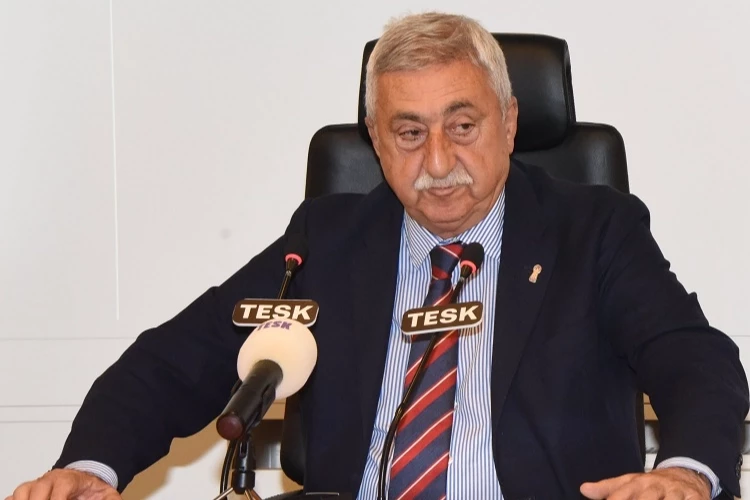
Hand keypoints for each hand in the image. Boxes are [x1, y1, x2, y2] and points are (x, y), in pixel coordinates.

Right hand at [5, 469, 120, 499]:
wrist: (82, 480)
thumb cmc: (90, 489)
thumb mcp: (106, 494)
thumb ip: (111, 499)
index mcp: (68, 479)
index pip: (61, 486)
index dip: (58, 499)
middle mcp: (49, 480)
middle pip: (37, 488)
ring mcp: (36, 485)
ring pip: (22, 491)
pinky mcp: (26, 493)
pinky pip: (13, 496)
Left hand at [580, 467, 710, 498]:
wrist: (684, 475)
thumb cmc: (651, 485)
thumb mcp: (629, 483)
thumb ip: (607, 488)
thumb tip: (584, 489)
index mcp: (638, 483)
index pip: (624, 493)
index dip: (615, 499)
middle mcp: (657, 487)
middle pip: (645, 497)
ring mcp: (676, 494)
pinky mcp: (695, 499)